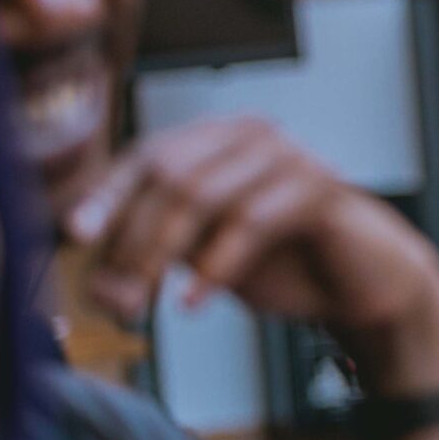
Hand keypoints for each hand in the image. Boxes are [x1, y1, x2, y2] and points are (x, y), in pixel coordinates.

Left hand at [65, 117, 438, 394]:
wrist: (362, 286)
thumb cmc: (281, 265)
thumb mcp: (204, 256)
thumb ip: (155, 251)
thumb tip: (93, 276)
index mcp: (218, 140)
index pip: (146, 157)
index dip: (107, 195)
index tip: (76, 236)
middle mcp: (249, 134)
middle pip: (167, 174)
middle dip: (132, 239)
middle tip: (115, 299)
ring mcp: (286, 154)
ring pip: (200, 194)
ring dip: (161, 256)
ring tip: (143, 305)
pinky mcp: (316, 186)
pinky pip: (249, 222)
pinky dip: (214, 267)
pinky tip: (193, 303)